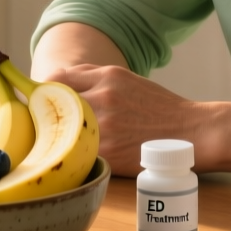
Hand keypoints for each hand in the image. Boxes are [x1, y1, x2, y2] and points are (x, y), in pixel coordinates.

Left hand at [43, 64, 204, 172]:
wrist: (191, 133)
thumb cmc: (159, 108)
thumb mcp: (129, 81)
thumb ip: (94, 78)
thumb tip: (58, 80)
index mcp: (109, 77)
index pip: (57, 79)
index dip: (43, 90)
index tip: (39, 99)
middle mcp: (103, 98)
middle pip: (54, 102)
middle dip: (45, 112)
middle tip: (41, 122)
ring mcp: (104, 126)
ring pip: (62, 127)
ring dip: (55, 132)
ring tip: (55, 138)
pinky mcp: (106, 152)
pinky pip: (76, 148)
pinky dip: (71, 150)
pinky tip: (71, 153)